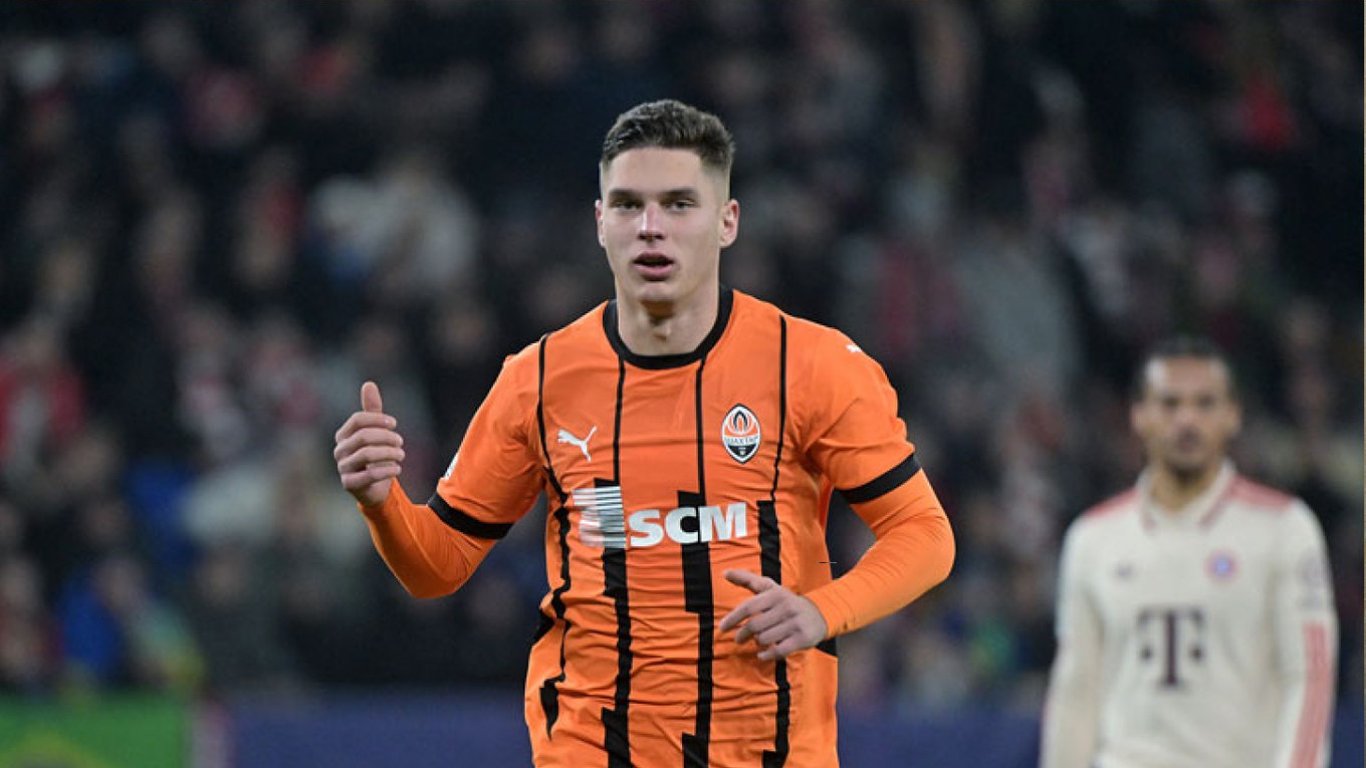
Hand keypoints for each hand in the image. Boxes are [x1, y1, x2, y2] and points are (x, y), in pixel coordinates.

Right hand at [334, 381, 404, 506]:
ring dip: (390, 453)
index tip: (394, 424)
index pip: (358, 419)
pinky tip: (398, 468)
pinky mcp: (350, 484)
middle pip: (364, 436)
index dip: (378, 419)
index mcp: (343, 435)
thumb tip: (369, 384)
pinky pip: (369, 475)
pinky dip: (387, 470)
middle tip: (400, 442)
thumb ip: (372, 410)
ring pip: (367, 454)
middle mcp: (340, 450)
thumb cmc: (375, 455)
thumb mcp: (375, 431)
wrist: (374, 487)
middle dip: (387, 437)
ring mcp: (342, 468)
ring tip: (401, 455)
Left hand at [718, 569, 828, 661]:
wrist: (819, 613)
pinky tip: (762, 654)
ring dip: (757, 642)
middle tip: (738, 639)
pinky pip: (779, 651)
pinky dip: (767, 655)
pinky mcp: (802, 639)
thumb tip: (725, 572)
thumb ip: (747, 580)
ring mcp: (795, 624)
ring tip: (757, 640)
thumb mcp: (769, 588)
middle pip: (755, 625)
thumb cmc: (785, 601)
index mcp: (775, 594)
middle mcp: (786, 607)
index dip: (733, 618)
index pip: (749, 607)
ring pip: (764, 639)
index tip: (722, 627)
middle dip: (742, 634)